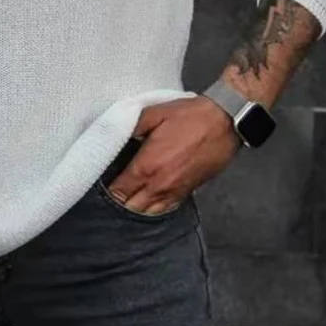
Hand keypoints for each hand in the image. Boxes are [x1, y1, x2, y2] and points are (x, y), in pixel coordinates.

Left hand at [105, 95, 240, 214]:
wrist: (223, 122)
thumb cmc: (188, 116)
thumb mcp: (153, 113)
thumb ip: (130, 127)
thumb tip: (115, 137)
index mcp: (147, 166)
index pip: (120, 190)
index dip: (109, 190)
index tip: (102, 184)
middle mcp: (159, 185)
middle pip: (132, 207)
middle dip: (120, 202)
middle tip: (112, 192)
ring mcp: (175, 191)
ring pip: (149, 213)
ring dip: (136, 208)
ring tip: (127, 199)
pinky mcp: (188, 192)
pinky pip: (166, 209)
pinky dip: (154, 209)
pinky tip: (148, 203)